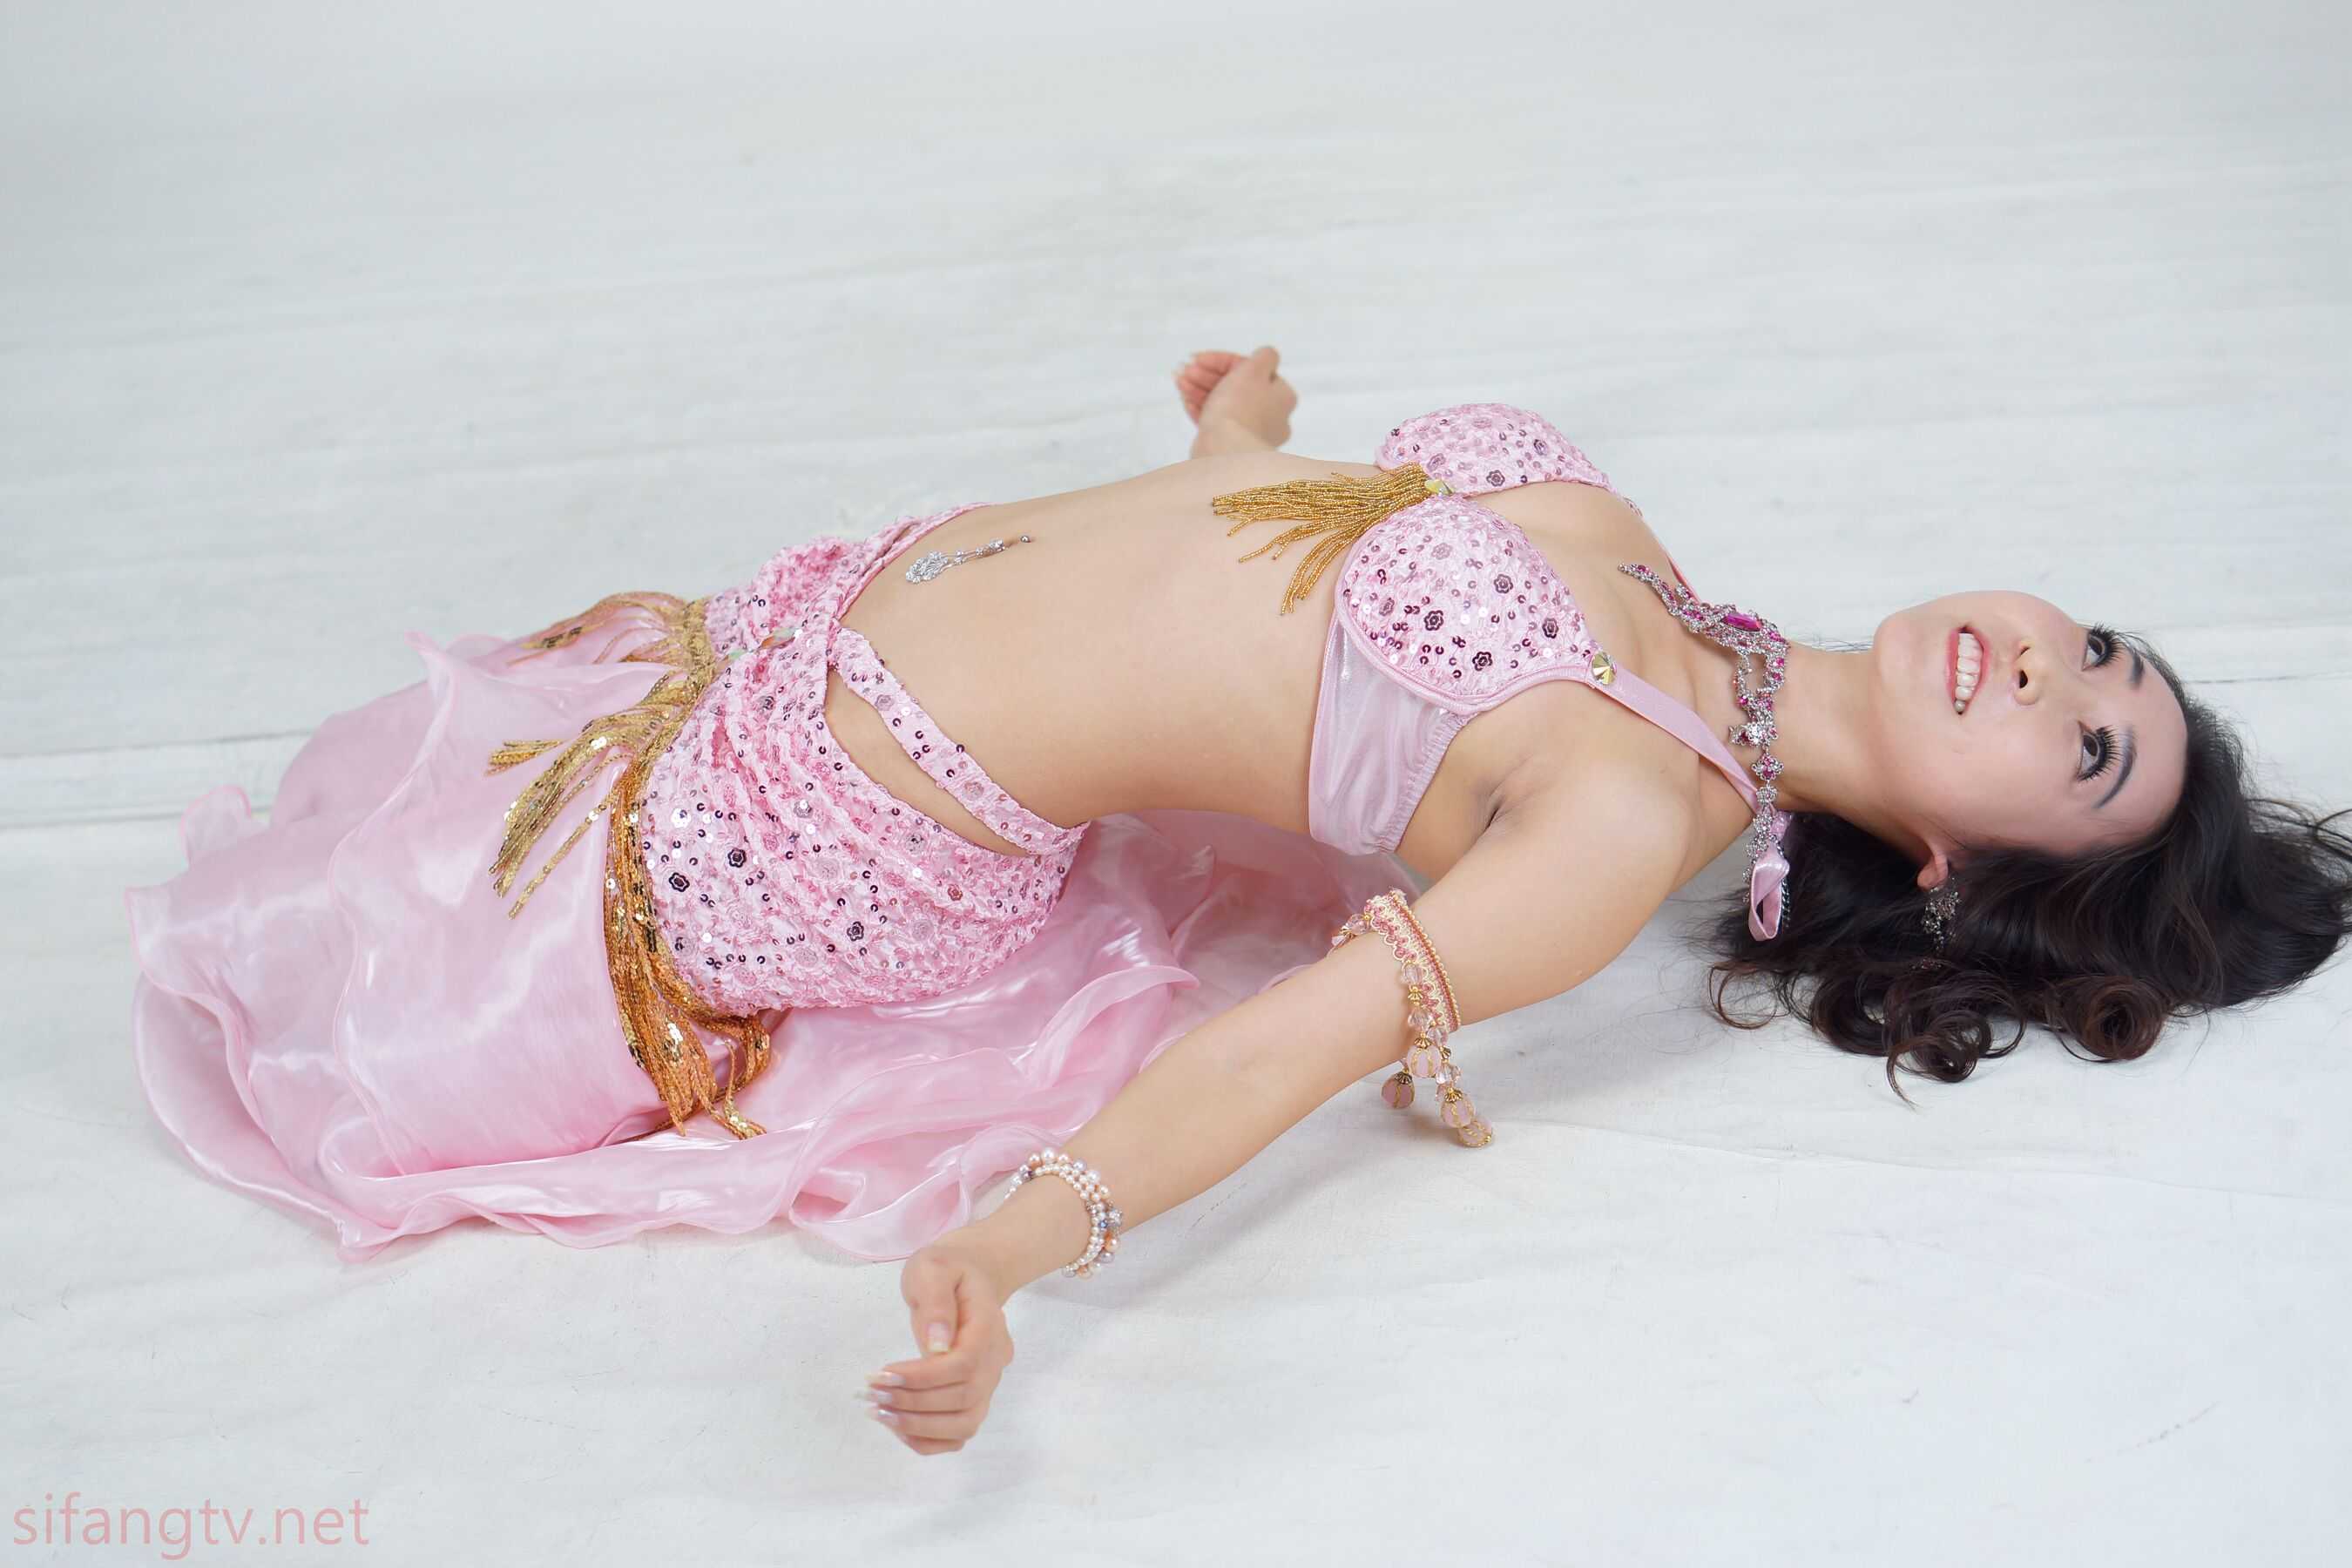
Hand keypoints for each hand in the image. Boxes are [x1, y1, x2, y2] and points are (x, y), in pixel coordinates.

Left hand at [864, 1239, 1015, 1455]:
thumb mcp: (933, 1268)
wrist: (970, 1275)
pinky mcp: (975, 1397)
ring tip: (880, 1413)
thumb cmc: (947, 1270)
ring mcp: (989, 1382)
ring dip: (920, 1426)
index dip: (924, 1376)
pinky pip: (959, 1433)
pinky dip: (929, 1439)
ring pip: (966, 1424)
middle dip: (914, 1403)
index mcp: (988, 1324)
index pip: (965, 1363)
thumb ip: (935, 1301)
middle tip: (873, 1394)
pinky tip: (898, 1427)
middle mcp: (995, 1359)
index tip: (883, 1373)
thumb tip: (937, 1346)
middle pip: (965, 1398)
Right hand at [1174, 344, 1295, 445]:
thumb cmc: (1240, 407)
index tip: (1197, 358)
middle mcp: (1271, 416)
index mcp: (1282, 396)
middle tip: (1184, 370)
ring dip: (1200, 389)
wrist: (1224, 450)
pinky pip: (1218, 423)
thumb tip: (1267, 356)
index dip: (1221, 360)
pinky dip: (1202, 410)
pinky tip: (1185, 401)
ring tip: (1179, 383)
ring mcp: (1251, 433)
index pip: (1251, 369)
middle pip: (1236, 386)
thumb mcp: (1255, 369)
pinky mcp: (1233, 446)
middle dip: (1206, 375)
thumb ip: (1265, 356)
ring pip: (1225, 404)